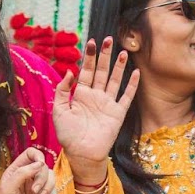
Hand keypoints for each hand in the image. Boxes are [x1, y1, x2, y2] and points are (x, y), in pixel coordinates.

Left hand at [0, 147, 50, 193]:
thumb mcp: (8, 188)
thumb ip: (23, 173)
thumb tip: (40, 163)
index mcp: (15, 171)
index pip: (30, 154)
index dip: (37, 156)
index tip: (39, 166)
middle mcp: (25, 178)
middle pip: (43, 166)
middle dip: (42, 177)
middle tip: (34, 191)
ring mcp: (35, 189)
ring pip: (51, 177)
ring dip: (48, 186)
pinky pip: (54, 190)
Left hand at [55, 38, 138, 178]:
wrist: (81, 154)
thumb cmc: (68, 135)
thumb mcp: (58, 109)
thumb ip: (62, 89)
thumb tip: (70, 71)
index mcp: (81, 94)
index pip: (87, 71)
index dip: (89, 57)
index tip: (91, 42)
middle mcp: (96, 96)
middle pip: (102, 71)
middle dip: (105, 56)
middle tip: (108, 39)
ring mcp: (108, 104)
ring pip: (115, 80)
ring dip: (119, 66)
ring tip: (123, 52)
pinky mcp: (118, 113)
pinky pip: (126, 96)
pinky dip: (132, 85)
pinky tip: (136, 73)